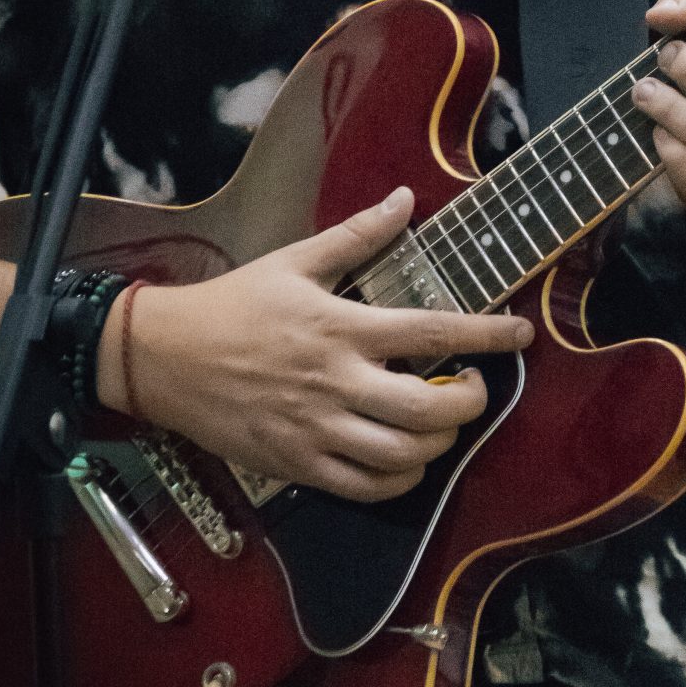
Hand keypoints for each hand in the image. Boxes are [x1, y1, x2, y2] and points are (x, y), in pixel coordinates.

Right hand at [96, 187, 532, 502]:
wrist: (163, 358)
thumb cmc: (233, 306)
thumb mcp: (295, 261)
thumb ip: (357, 235)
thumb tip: (405, 200)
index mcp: (341, 327)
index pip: (433, 332)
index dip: (487, 335)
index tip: (522, 334)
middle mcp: (336, 383)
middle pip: (430, 408)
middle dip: (470, 402)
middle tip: (474, 387)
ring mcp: (317, 430)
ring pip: (403, 455)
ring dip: (439, 444)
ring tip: (441, 421)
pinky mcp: (297, 464)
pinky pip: (365, 487)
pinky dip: (400, 480)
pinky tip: (406, 460)